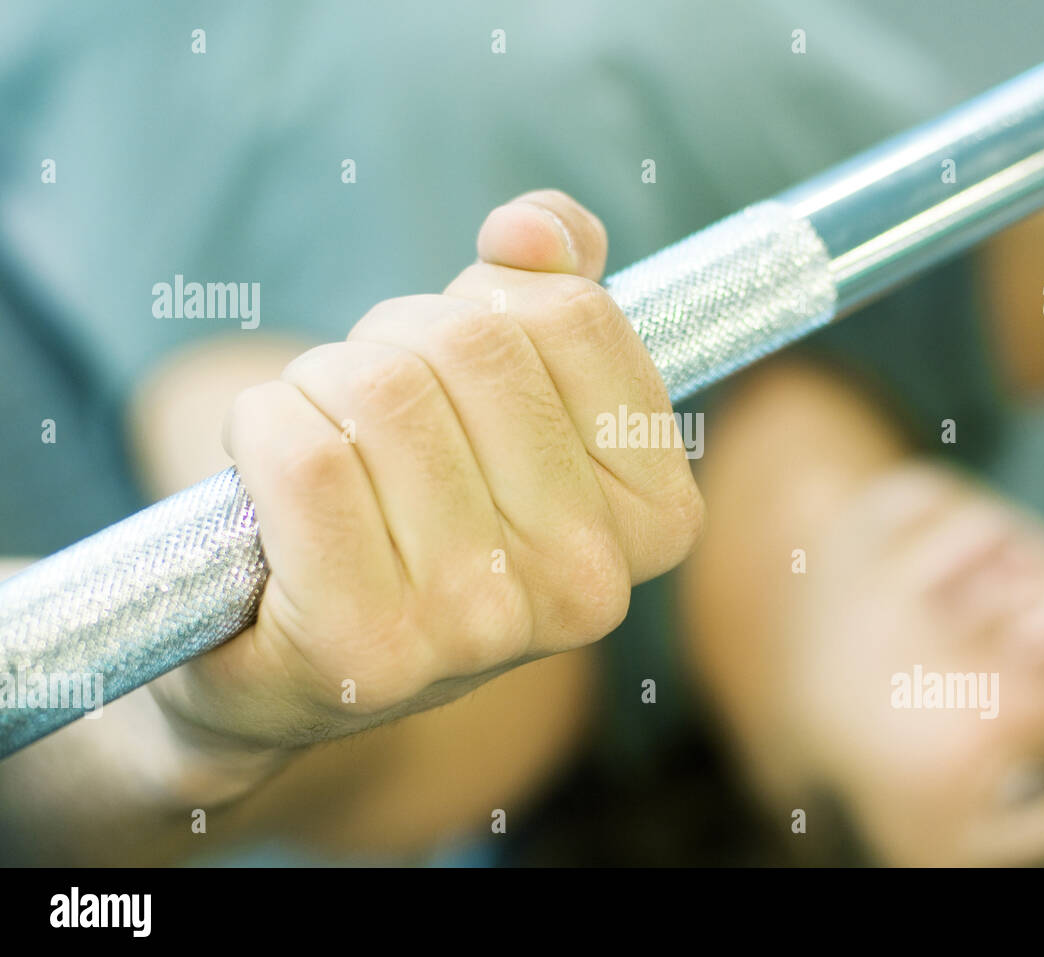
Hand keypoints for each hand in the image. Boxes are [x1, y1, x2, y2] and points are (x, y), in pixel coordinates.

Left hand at [149, 190, 704, 753]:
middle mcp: (589, 581)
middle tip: (367, 408)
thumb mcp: (508, 399)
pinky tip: (268, 478)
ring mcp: (485, 623)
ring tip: (322, 446)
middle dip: (390, 338)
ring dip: (319, 385)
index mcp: (657, 516)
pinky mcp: (367, 646)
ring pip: (379, 392)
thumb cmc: (413, 510)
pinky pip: (303, 454)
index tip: (450, 359)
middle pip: (470, 344)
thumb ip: (546, 288)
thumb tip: (529, 229)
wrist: (291, 660)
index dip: (483, 300)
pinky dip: (260, 427)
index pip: (573, 315)